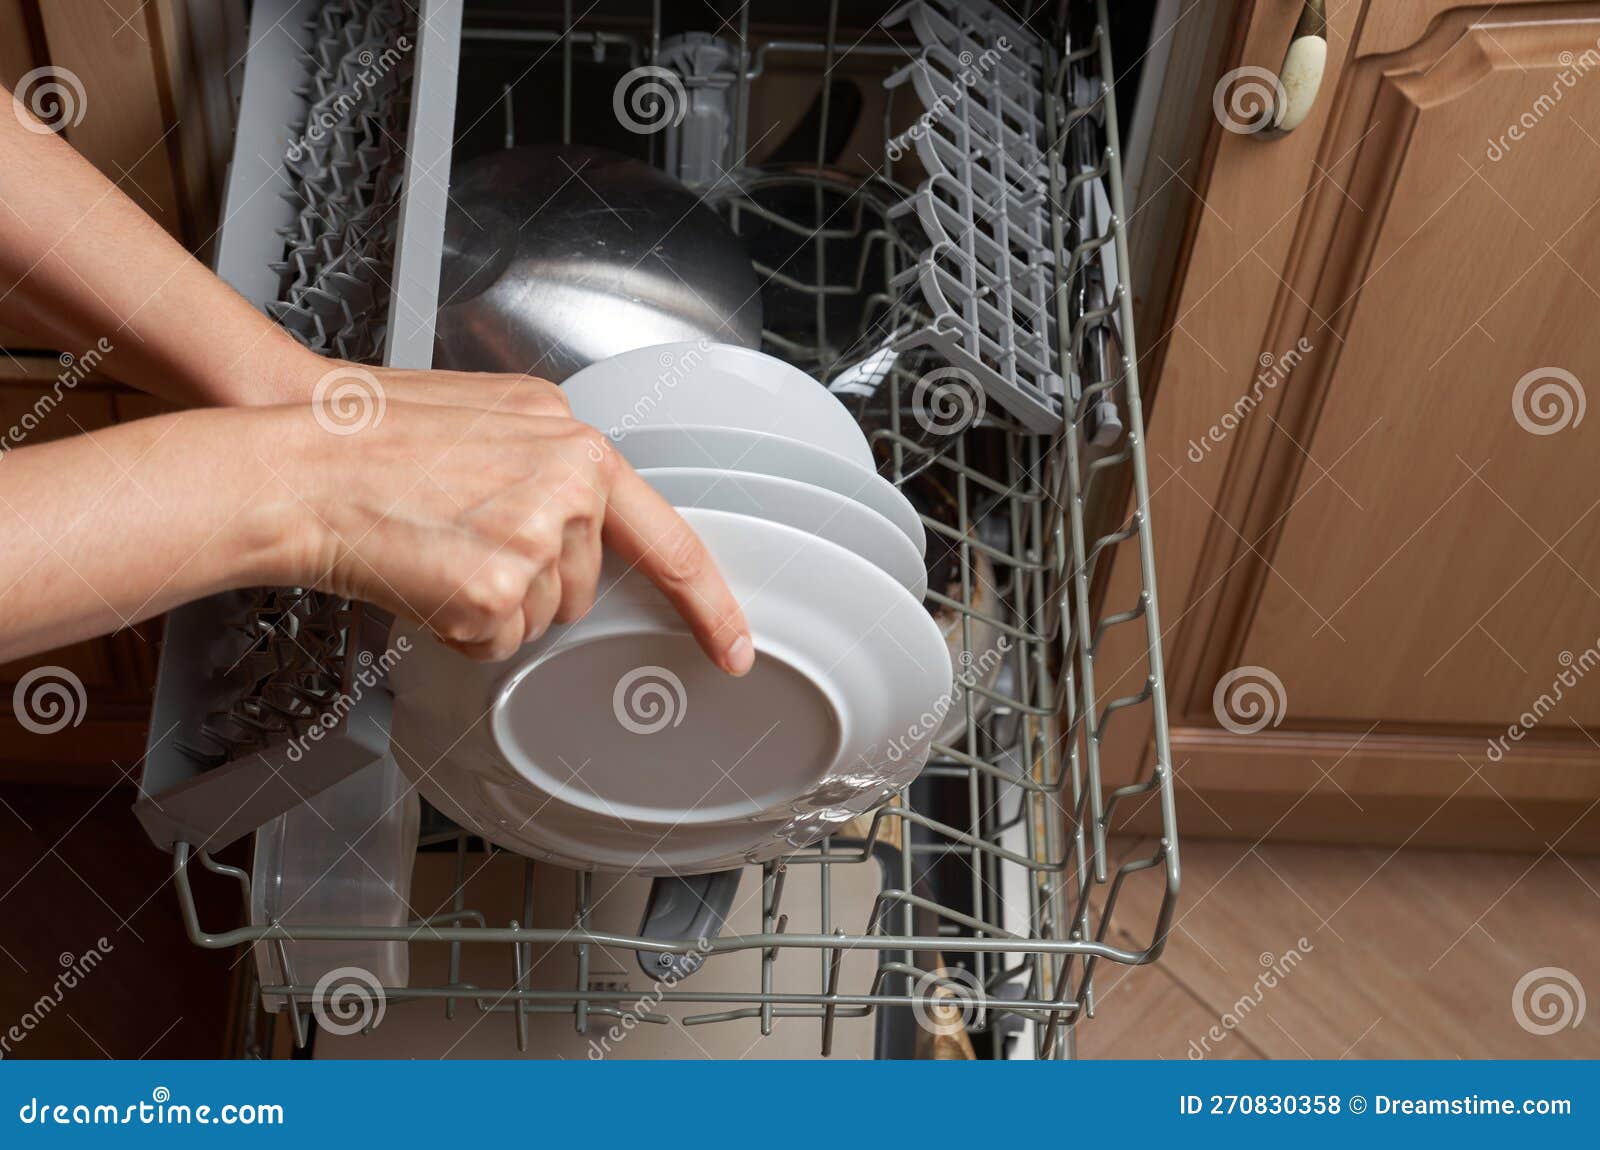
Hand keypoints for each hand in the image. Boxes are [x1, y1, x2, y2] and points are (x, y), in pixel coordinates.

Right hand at [266, 397, 753, 671]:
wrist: (296, 462)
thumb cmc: (370, 438)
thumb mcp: (488, 416)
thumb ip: (550, 460)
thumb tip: (575, 515)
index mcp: (574, 438)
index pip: (667, 535)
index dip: (707, 602)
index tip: (733, 647)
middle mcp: (570, 484)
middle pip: (582, 586)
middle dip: (529, 583)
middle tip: (457, 539)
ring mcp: (535, 539)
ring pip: (540, 620)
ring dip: (492, 607)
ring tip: (432, 550)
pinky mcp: (495, 592)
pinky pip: (495, 644)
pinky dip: (456, 630)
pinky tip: (419, 579)